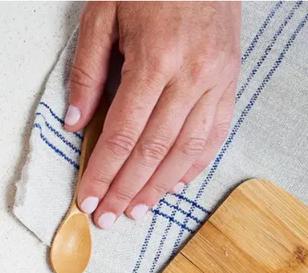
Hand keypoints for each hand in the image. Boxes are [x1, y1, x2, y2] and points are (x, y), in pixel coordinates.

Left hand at [65, 1, 240, 227]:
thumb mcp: (103, 14)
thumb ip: (88, 71)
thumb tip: (75, 124)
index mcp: (155, 60)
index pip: (122, 134)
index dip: (104, 172)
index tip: (87, 198)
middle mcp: (191, 76)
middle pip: (154, 151)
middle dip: (127, 190)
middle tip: (107, 217)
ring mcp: (218, 80)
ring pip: (187, 150)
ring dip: (159, 187)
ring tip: (137, 210)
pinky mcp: (232, 79)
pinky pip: (215, 134)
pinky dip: (194, 164)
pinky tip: (174, 185)